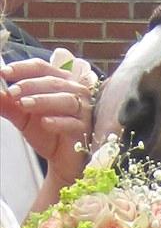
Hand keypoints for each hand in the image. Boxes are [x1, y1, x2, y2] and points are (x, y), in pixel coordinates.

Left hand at [0, 55, 95, 185]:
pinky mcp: (84, 128)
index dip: (22, 68)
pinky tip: (44, 122)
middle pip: (53, 81)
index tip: (4, 73)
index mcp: (59, 81)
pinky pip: (72, 123)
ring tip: (23, 104)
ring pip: (65, 100)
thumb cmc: (47, 133)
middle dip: (30, 85)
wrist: (60, 159)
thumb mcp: (22, 116)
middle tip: (12, 92)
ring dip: (43, 100)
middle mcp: (74, 91)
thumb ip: (8, 105)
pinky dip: (58, 121)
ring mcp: (82, 110)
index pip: (41, 68)